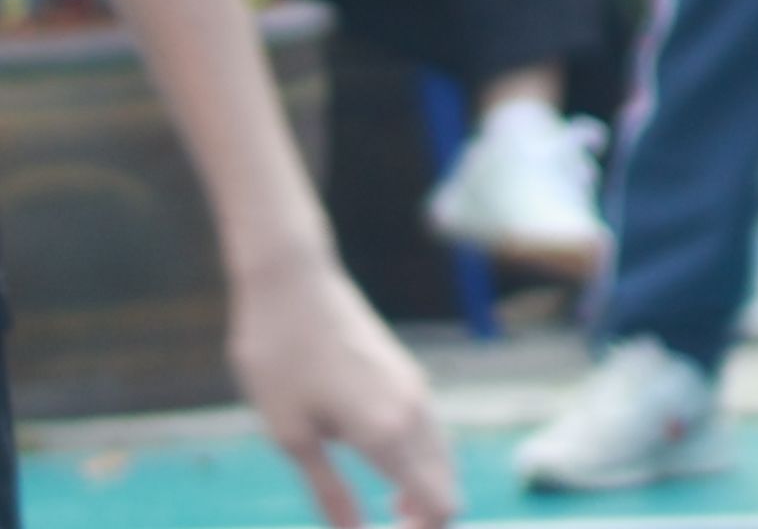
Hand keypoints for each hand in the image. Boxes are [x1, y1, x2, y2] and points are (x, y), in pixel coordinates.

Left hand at [227, 240, 457, 525]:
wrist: (293, 285)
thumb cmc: (279, 360)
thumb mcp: (292, 435)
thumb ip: (329, 491)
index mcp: (389, 434)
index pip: (439, 504)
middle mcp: (416, 412)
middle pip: (447, 485)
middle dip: (423, 518)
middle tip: (383, 527)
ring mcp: (417, 389)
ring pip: (440, 458)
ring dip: (422, 490)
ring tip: (386, 512)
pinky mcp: (408, 375)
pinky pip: (429, 433)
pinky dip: (418, 462)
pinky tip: (384, 468)